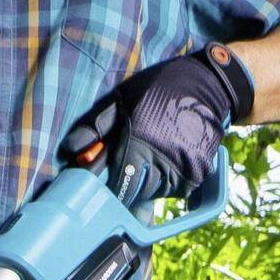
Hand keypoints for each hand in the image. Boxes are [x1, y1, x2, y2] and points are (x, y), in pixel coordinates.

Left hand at [69, 44, 254, 206]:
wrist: (209, 86)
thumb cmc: (159, 89)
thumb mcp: (122, 99)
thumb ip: (95, 127)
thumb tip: (70, 152)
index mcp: (139, 147)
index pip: (118, 188)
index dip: (111, 186)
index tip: (109, 177)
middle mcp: (162, 165)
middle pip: (137, 193)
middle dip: (130, 181)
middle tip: (133, 157)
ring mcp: (183, 173)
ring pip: (156, 192)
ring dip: (150, 180)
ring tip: (154, 151)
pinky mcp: (199, 175)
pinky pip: (175, 188)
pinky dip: (169, 178)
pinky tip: (169, 153)